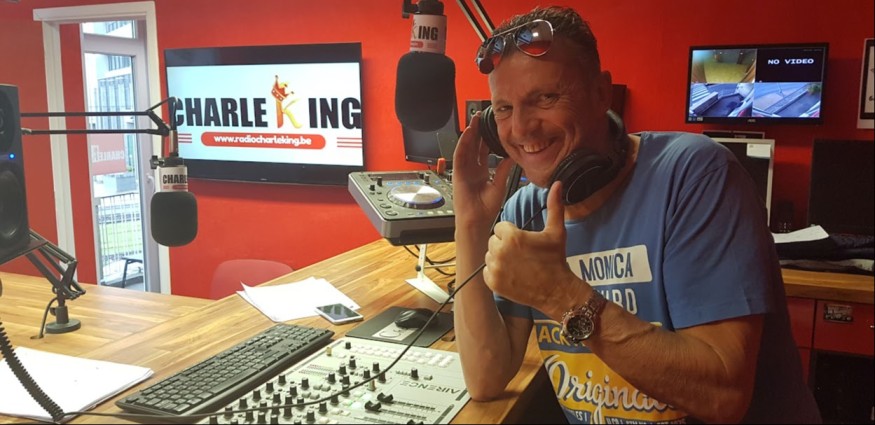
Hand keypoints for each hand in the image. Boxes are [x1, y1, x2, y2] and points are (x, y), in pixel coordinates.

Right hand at [452, 112, 515, 230]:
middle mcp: (472, 170)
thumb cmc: (487, 208)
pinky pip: (459, 155)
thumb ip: (504, 169)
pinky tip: (468, 133)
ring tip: (474, 120)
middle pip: (474, 146)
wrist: (477, 221)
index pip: (483, 151)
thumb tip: (513, 156)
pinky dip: (463, 144)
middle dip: (477, 132)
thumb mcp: (499, 184)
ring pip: (466, 148)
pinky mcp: (458, 173)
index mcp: (481, 173)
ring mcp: (464, 171)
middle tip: (482, 117)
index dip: (487, 139)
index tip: (492, 127)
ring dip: (469, 134)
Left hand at [483, 181, 579, 310]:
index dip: (512, 234)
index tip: (523, 242)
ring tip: (517, 264)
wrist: (556, 290)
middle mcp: (500, 251)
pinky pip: (487, 271)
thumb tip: (557, 184)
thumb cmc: (555, 260)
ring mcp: (495, 268)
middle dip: (504, 245)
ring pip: (490, 256)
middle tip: (521, 254)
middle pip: (493, 240)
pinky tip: (512, 274)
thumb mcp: (556, 231)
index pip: (501, 227)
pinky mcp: (493, 282)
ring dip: (500, 258)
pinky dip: (496, 273)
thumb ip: (554, 206)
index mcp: (512, 237)